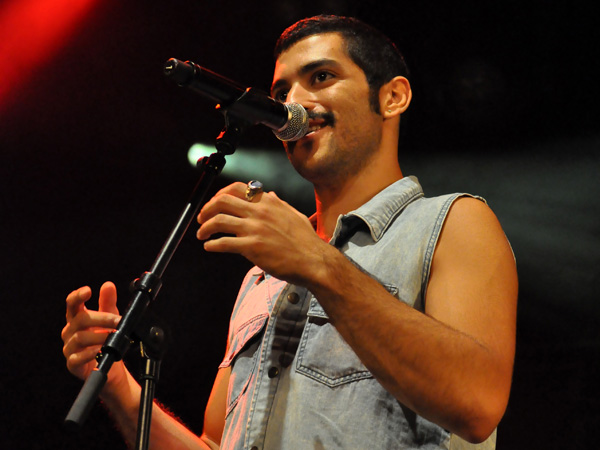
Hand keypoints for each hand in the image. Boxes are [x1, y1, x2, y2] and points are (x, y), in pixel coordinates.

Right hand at [61, 282, 127, 392]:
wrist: (110, 366)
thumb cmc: (105, 340)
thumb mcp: (110, 318)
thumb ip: (108, 302)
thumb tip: (108, 285)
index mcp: (77, 318)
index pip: (72, 304)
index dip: (77, 296)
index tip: (88, 290)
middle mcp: (70, 331)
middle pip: (80, 319)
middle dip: (102, 318)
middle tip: (118, 320)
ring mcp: (69, 348)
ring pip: (80, 337)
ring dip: (100, 336)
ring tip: (114, 336)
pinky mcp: (72, 364)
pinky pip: (77, 357)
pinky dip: (91, 353)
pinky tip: (102, 350)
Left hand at [197, 182, 331, 285]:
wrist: (313, 261)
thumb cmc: (306, 241)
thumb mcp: (293, 215)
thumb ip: (278, 204)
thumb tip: (269, 195)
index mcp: (268, 202)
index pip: (237, 188)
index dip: (220, 194)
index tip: (214, 202)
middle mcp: (259, 212)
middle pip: (223, 201)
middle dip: (207, 209)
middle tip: (202, 218)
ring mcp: (255, 229)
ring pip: (219, 220)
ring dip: (205, 227)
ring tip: (201, 234)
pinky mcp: (252, 247)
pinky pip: (224, 243)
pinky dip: (212, 244)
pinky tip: (209, 247)